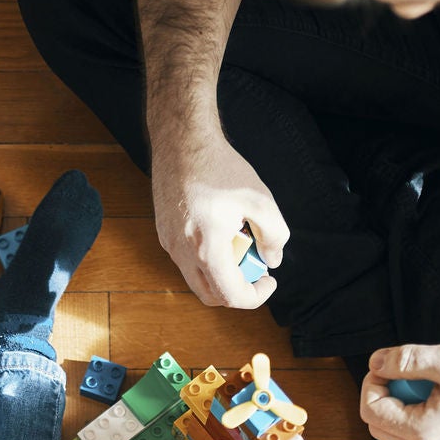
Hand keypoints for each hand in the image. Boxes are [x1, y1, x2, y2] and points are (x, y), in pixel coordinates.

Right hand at [152, 124, 288, 308]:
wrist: (181, 142)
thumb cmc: (220, 168)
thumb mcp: (260, 199)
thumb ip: (275, 234)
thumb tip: (272, 260)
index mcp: (206, 247)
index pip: (231, 296)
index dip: (256, 297)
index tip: (269, 279)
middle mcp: (182, 252)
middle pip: (211, 296)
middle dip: (237, 291)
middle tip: (256, 269)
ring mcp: (169, 244)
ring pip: (197, 279)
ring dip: (222, 274)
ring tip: (240, 244)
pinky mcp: (163, 233)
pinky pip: (187, 261)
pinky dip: (207, 259)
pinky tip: (221, 231)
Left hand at [361, 342, 439, 439]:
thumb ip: (405, 360)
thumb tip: (376, 362)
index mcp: (423, 432)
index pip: (370, 410)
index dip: (372, 381)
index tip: (388, 362)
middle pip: (379, 425)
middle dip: (382, 394)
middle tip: (401, 369)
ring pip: (398, 431)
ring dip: (400, 403)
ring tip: (424, 378)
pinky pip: (421, 432)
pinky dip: (418, 411)